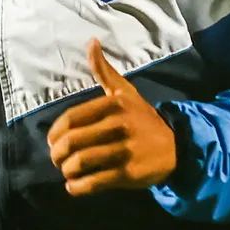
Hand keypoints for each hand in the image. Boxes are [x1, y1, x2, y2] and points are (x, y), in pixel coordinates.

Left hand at [47, 38, 178, 196]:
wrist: (176, 147)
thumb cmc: (143, 120)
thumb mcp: (126, 92)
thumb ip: (104, 71)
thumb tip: (91, 42)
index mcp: (114, 104)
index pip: (70, 119)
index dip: (54, 133)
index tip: (52, 142)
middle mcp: (118, 125)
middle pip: (71, 142)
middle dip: (57, 154)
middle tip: (58, 159)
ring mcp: (124, 151)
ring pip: (80, 163)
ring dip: (67, 170)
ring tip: (68, 171)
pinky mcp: (128, 174)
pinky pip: (93, 182)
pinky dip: (77, 187)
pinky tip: (74, 186)